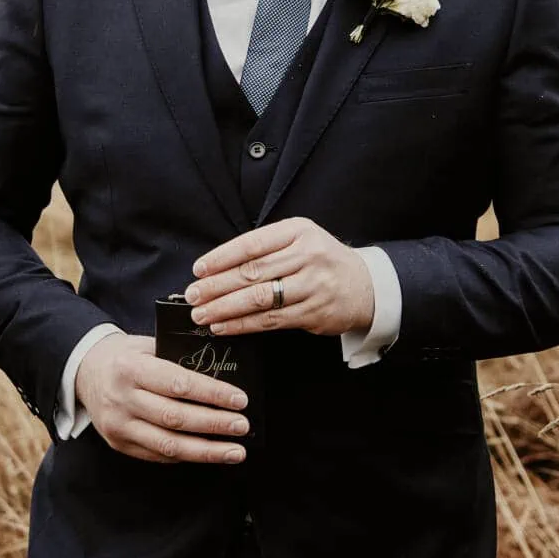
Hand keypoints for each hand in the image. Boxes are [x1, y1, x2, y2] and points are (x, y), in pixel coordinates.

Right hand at [73, 333, 248, 463]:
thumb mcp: (147, 346)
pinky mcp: (119, 444)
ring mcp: (118, 425)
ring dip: (206, 451)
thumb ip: (177, 359)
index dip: (212, 394)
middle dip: (214, 424)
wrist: (84, 370)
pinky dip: (187, 455)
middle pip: (175, 418)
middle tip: (242, 426)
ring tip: (235, 451)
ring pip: (168, 444)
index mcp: (130, 369)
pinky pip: (158, 454)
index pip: (178, 384)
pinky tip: (209, 453)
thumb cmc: (124, 356)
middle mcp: (122, 399)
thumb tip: (222, 376)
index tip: (239, 400)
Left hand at [186, 217, 373, 337]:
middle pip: (252, 272)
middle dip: (216, 286)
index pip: (252, 244)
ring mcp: (312, 285)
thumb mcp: (300, 240)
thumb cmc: (322, 261)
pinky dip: (243, 324)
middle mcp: (307, 256)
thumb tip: (217, 266)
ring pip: (259, 298)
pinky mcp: (313, 312)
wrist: (366, 286)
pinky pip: (270, 320)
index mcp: (298, 231)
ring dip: (225, 308)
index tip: (198, 269)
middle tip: (192, 295)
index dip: (221, 258)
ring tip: (202, 313)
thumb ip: (267, 248)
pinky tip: (224, 326)